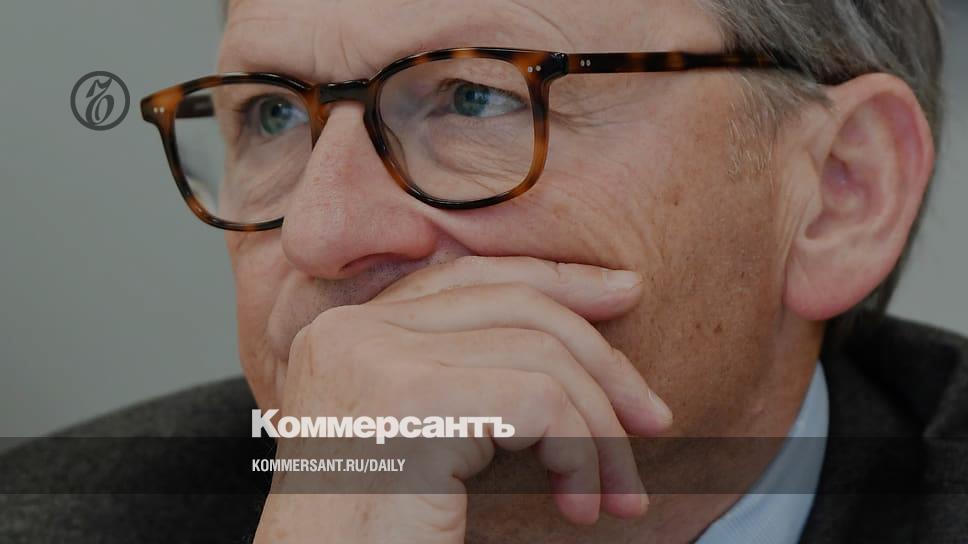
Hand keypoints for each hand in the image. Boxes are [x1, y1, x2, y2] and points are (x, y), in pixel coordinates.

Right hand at [254, 256, 672, 542]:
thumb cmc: (382, 538)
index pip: (469, 275)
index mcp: (347, 333)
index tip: (627, 292)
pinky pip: (539, 403)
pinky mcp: (411, 402)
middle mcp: (352, 331)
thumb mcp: (424, 441)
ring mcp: (376, 360)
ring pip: (540, 355)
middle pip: (514, 305)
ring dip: (599, 430)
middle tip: (654, 420)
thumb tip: (584, 313)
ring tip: (614, 495)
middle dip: (602, 361)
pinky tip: (580, 505)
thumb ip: (469, 375)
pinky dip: (581, 453)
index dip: (557, 280)